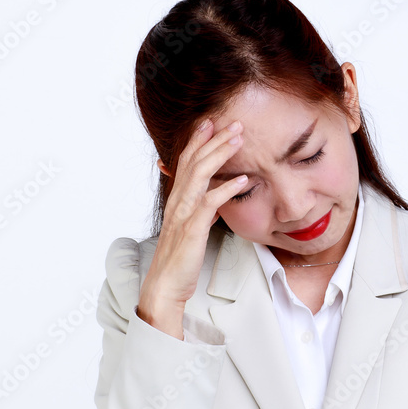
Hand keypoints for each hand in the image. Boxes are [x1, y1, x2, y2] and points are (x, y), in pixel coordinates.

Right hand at [137, 118, 249, 334]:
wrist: (165, 285)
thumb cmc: (179, 261)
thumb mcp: (189, 230)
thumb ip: (198, 212)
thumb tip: (212, 200)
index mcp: (176, 200)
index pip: (186, 163)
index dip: (197, 141)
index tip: (211, 122)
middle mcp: (177, 202)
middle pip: (195, 162)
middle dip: (214, 139)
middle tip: (234, 123)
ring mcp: (183, 214)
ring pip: (200, 175)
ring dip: (220, 154)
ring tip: (238, 139)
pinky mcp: (192, 229)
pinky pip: (209, 203)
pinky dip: (226, 190)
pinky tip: (243, 180)